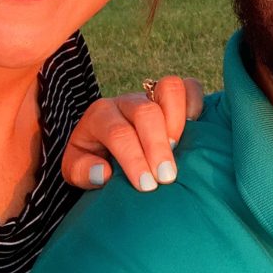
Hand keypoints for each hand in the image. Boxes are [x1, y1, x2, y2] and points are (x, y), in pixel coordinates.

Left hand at [62, 76, 203, 191]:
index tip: (147, 185)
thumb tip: (105, 173)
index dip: (133, 159)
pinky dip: (196, 104)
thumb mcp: (75, 168)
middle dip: (157, 146)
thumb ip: (82, 171)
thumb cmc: (93, 158)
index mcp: (100, 115)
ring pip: (169, 89)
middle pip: (145, 112)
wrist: (102, 141)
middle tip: (166, 177)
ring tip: (179, 150)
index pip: (118, 133)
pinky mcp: (171, 95)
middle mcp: (126, 101)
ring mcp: (150, 94)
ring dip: (177, 121)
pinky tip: (195, 129)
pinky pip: (190, 87)